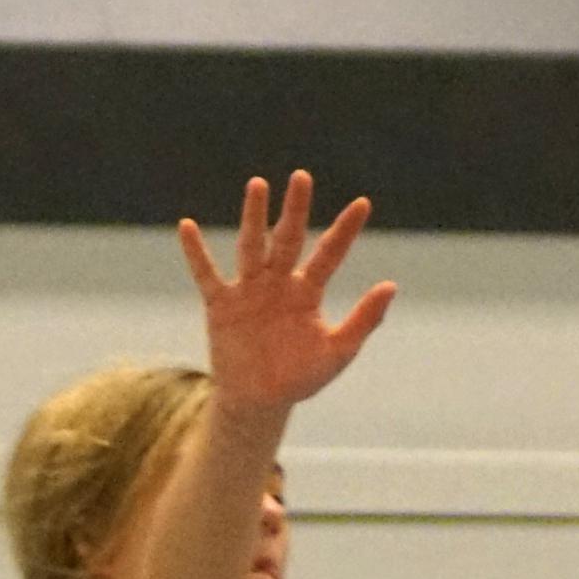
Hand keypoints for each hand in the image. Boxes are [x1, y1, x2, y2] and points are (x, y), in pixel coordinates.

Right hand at [174, 170, 394, 414]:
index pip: (330, 253)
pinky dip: (196, 252)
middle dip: (295, 210)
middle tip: (302, 177)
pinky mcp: (221, 303)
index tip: (364, 204)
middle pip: (289, 238)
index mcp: (308, 291)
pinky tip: (188, 227)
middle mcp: (279, 282)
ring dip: (254, 217)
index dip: (346, 230)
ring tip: (258, 185)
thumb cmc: (301, 376)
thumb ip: (364, 319)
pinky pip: (207, 274)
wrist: (261, 400)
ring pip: (252, 246)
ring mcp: (249, 289)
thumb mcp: (338, 351)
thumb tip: (390, 285)